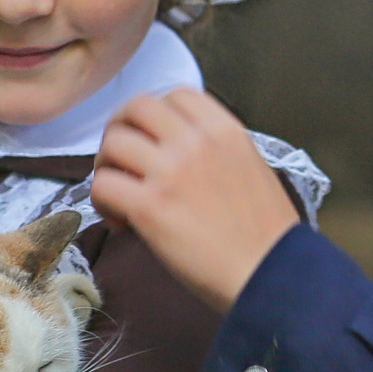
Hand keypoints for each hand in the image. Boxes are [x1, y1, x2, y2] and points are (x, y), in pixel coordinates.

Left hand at [92, 88, 300, 312]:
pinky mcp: (151, 206)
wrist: (270, 276)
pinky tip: (120, 221)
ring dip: (107, 166)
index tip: (152, 140)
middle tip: (122, 161)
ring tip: (119, 194)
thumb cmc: (265, 235)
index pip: (176, 94)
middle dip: (122, 130)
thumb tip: (174, 151)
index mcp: (225, 130)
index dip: (155, 115)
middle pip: (137, 107)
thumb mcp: (251, 169)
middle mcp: (197, 142)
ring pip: (114, 143)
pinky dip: (102, 201)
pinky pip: (104, 185)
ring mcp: (171, 171)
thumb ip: (216, 150)